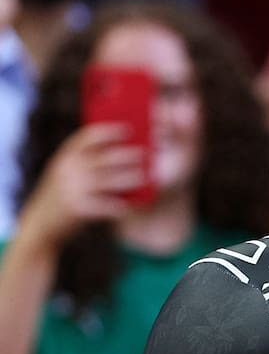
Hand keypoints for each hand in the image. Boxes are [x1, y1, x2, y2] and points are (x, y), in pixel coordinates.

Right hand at [12, 123, 145, 253]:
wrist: (40, 223)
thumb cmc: (61, 193)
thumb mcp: (66, 171)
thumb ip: (86, 160)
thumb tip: (124, 148)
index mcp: (66, 156)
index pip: (88, 137)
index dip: (109, 131)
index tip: (127, 129)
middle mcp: (68, 169)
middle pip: (103, 158)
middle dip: (125, 155)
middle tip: (144, 153)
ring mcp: (72, 188)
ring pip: (108, 180)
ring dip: (128, 178)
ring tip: (143, 176)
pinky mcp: (77, 208)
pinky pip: (103, 204)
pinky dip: (117, 205)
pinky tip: (129, 205)